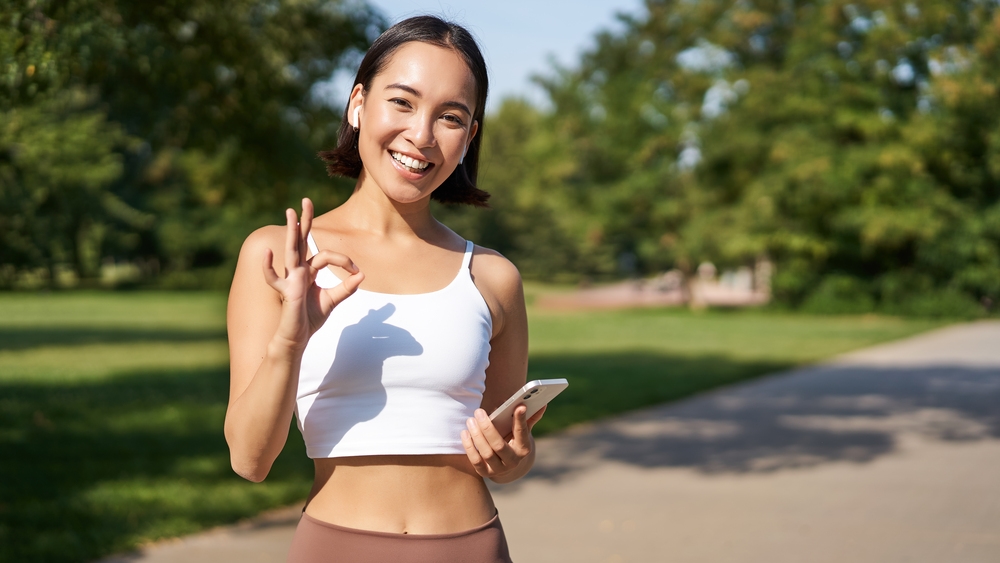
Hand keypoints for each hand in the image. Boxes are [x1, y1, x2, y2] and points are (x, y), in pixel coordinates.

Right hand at [262, 198, 363, 346]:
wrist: (298, 337)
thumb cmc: (310, 319)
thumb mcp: (332, 301)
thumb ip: (346, 288)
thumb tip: (362, 275)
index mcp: (308, 271)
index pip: (325, 255)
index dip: (343, 260)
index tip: (357, 271)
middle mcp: (298, 271)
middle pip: (301, 241)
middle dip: (304, 221)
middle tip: (306, 200)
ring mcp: (290, 279)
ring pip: (291, 250)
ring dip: (292, 231)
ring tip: (290, 212)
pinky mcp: (286, 292)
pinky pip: (274, 279)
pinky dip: (269, 267)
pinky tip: (268, 253)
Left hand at [461, 404, 545, 483]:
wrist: (506, 465)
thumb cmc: (513, 441)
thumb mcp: (522, 432)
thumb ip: (529, 418)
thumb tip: (543, 404)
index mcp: (524, 448)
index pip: (522, 433)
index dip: (521, 420)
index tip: (519, 406)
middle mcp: (513, 461)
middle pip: (499, 445)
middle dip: (487, 428)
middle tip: (479, 412)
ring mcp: (499, 469)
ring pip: (486, 453)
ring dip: (476, 435)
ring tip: (470, 420)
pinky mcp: (485, 473)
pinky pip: (475, 460)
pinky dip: (469, 446)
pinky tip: (465, 433)